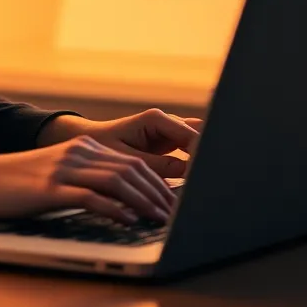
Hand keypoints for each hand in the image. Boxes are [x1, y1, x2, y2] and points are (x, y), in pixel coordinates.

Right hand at [0, 137, 176, 224]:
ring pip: (117, 180)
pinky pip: (92, 196)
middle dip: (158, 193)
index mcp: (81, 147)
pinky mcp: (52, 188)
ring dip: (144, 202)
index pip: (131, 162)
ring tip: (161, 219)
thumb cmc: (17, 184)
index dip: (156, 182)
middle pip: (130, 169)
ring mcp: (64, 169)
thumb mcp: (57, 176)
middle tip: (176, 215)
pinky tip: (128, 220)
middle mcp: (77, 153)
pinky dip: (115, 209)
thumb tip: (121, 202)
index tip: (174, 203)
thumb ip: (86, 181)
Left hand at [38, 109, 201, 177]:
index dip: (203, 156)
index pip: (192, 136)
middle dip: (209, 155)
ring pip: (200, 143)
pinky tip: (199, 186)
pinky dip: (196, 168)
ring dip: (204, 162)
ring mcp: (172, 132)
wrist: (90, 142)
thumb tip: (187, 171)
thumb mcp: (127, 159)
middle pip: (201, 136)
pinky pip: (191, 153)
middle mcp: (168, 122)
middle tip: (216, 181)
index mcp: (157, 119)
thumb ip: (157, 164)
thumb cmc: (102, 147)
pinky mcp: (171, 145)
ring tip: (211, 186)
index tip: (209, 177)